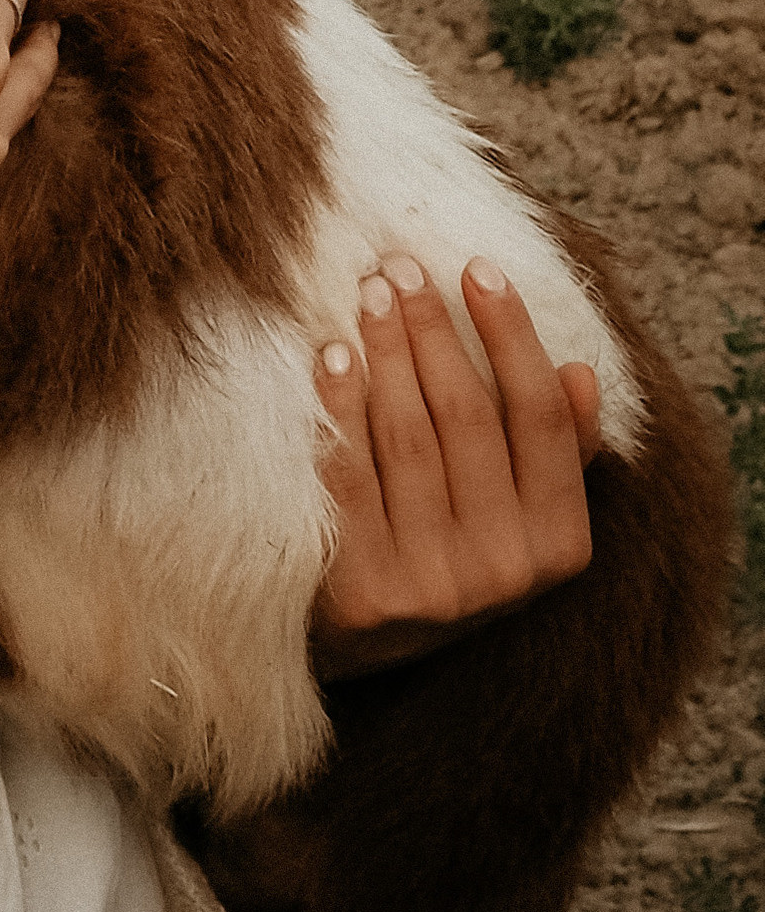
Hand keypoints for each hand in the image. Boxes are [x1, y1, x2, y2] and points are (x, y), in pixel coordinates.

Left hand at [311, 254, 602, 674]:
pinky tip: (331, 353)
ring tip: (369, 292)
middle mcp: (506, 570)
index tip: (478, 267)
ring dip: (388, 350)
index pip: (542, 417)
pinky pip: (351, 472)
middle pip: (469, 416)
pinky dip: (340, 404)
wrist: (362, 645)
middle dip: (435, 328)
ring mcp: (436, 585)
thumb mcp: (518, 512)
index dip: (512, 335)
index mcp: (559, 545)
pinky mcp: (367, 591)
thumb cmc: (447, 546)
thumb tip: (580, 372)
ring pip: (410, 435)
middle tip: (402, 266)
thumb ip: (556, 450)